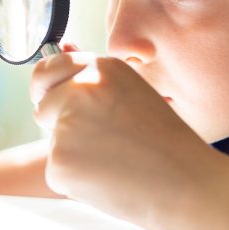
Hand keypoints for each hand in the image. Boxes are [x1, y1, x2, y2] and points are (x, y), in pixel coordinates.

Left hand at [30, 50, 213, 229]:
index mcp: (101, 68)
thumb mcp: (133, 93)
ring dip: (73, 153)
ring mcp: (68, 124)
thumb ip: (94, 77)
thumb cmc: (165, 143)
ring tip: (114, 159)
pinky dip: (76, 179)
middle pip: (43, 106)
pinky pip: (57, 170)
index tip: (46, 96)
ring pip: (52, 141)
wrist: (185, 185)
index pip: (47, 69)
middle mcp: (81, 89)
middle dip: (58, 123)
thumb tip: (62, 45)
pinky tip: (108, 178)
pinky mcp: (61, 160)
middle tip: (98, 140)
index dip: (45, 87)